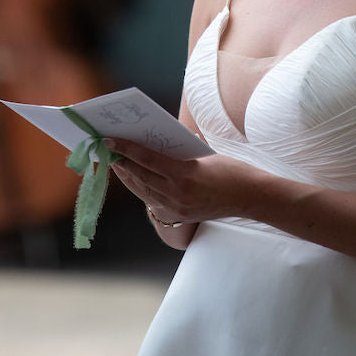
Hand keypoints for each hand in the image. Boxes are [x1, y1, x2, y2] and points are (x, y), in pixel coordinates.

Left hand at [107, 138, 256, 224]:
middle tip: (106, 148)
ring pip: (142, 190)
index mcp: (185, 175)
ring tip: (115, 161)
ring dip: (127, 175)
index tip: (109, 139)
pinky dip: (140, 187)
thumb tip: (155, 139)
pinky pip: (152, 201)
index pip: (147, 159)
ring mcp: (177, 209)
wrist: (249, 197)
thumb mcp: (204, 154)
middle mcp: (177, 194)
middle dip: (121, 161)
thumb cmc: (231, 169)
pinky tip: (133, 177)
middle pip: (140, 176)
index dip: (126, 148)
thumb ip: (180, 149)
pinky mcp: (179, 217)